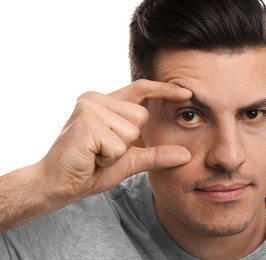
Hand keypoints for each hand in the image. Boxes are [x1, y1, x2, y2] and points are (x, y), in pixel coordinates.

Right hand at [36, 79, 191, 201]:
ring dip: (118, 151)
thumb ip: (156, 155)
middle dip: (129, 141)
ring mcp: (90, 107)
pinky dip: (109, 158)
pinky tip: (91, 158)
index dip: (165, 90)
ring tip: (97, 154)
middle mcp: (97, 99)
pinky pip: (119, 145)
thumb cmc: (92, 170)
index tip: (187, 94)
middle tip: (104, 151)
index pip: (141, 89)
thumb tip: (187, 155)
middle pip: (141, 115)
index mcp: (106, 103)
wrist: (60, 185)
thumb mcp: (129, 160)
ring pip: (132, 130)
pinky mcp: (86, 122)